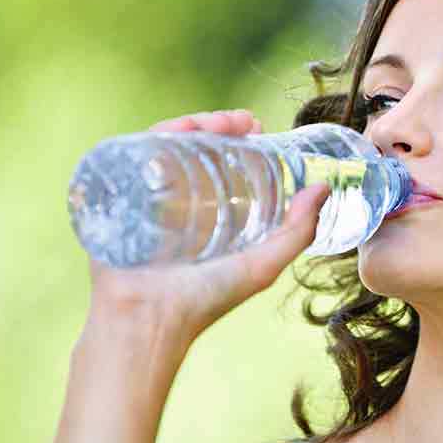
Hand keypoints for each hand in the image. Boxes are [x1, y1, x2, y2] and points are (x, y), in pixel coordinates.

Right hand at [85, 109, 330, 344]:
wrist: (147, 321)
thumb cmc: (204, 300)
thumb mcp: (263, 265)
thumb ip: (298, 232)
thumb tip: (324, 188)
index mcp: (207, 214)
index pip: (221, 162)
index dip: (239, 139)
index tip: (257, 126)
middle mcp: (176, 201)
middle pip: (195, 147)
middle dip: (219, 125)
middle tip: (243, 121)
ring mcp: (146, 196)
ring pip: (168, 145)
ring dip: (194, 124)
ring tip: (219, 122)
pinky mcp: (118, 196)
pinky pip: (135, 155)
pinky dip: (157, 135)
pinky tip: (179, 128)